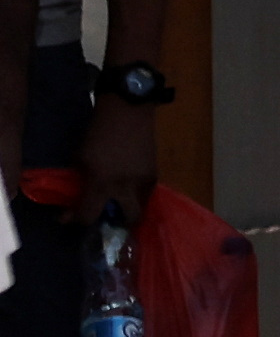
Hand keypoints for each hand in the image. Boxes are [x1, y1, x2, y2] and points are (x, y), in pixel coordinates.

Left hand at [75, 97, 155, 214]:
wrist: (127, 112)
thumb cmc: (97, 133)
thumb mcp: (80, 158)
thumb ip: (80, 180)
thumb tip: (77, 195)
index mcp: (102, 183)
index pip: (89, 214)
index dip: (76, 219)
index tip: (67, 217)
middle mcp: (126, 187)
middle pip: (130, 219)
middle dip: (118, 223)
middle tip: (105, 217)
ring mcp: (144, 180)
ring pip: (141, 206)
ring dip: (128, 208)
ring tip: (117, 201)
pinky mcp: (154, 172)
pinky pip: (146, 192)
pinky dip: (135, 194)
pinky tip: (127, 186)